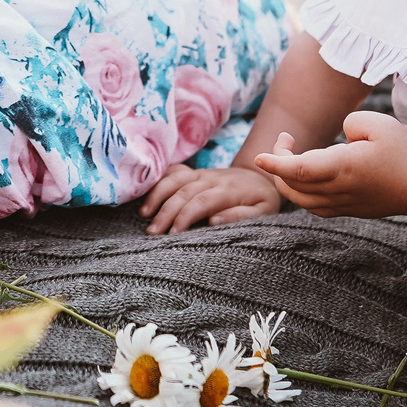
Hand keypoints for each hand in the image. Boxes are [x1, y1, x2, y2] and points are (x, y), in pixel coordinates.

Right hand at [140, 164, 283, 233]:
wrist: (259, 176)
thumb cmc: (261, 200)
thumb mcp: (263, 211)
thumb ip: (240, 216)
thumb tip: (213, 222)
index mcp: (228, 189)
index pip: (201, 201)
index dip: (185, 217)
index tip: (172, 234)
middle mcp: (211, 178)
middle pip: (183, 193)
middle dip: (165, 212)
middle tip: (152, 233)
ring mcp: (200, 173)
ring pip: (174, 180)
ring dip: (157, 195)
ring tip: (144, 214)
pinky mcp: (194, 172)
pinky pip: (173, 172)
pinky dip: (158, 180)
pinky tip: (145, 193)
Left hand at [256, 110, 406, 220]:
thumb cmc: (404, 152)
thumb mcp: (379, 123)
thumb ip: (351, 123)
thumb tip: (340, 136)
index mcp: (344, 167)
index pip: (299, 171)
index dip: (276, 165)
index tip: (259, 158)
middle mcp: (339, 190)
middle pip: (293, 186)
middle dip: (278, 163)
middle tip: (286, 140)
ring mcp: (342, 204)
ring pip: (301, 200)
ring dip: (286, 180)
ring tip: (291, 155)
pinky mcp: (347, 210)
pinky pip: (313, 207)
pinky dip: (300, 193)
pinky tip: (305, 177)